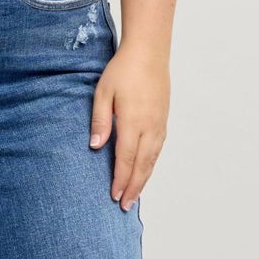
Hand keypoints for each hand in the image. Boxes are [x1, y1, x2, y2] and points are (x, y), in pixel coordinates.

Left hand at [89, 42, 169, 209]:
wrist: (149, 52)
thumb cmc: (123, 70)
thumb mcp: (103, 93)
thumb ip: (100, 121)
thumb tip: (95, 146)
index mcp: (133, 122)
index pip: (126, 158)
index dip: (120, 179)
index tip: (115, 196)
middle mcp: (150, 127)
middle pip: (142, 165)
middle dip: (133, 187)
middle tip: (125, 206)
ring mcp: (159, 124)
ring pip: (152, 159)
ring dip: (143, 179)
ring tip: (135, 195)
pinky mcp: (163, 120)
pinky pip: (158, 149)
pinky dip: (151, 165)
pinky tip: (145, 171)